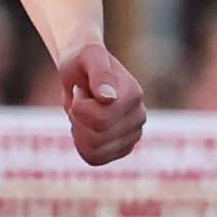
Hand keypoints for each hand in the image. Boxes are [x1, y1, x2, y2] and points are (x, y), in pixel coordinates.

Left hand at [57, 39, 146, 166]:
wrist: (83, 68)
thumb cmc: (83, 60)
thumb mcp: (88, 57)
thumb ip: (99, 74)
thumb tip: (108, 98)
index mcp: (133, 95)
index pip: (101, 120)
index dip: (80, 108)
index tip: (82, 90)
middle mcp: (138, 116)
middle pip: (96, 138)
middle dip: (78, 120)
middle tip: (81, 101)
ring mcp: (133, 134)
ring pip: (94, 151)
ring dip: (79, 132)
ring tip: (84, 113)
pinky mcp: (122, 148)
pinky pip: (95, 159)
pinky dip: (82, 145)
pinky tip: (85, 128)